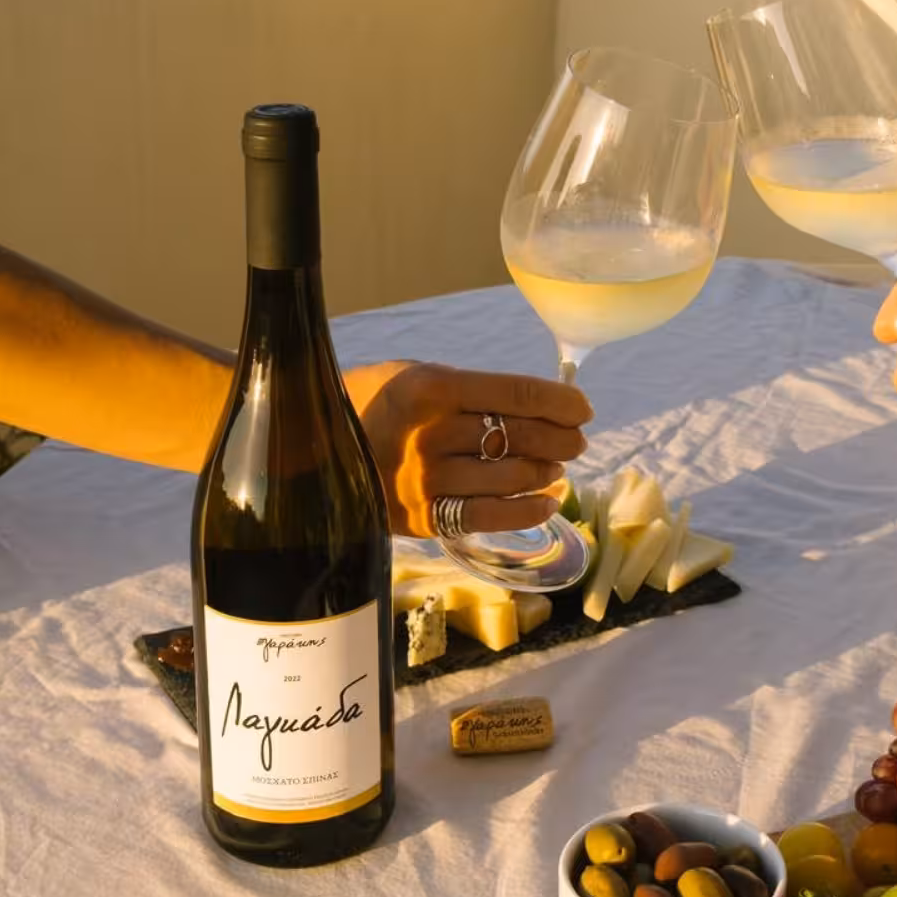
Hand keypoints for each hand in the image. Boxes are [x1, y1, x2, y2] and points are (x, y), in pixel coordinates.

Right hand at [344, 361, 591, 536]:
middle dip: (561, 439)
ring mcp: (426, 480)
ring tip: (555, 468)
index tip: (582, 409)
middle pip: (520, 436)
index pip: (516, 394)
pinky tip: (546, 500)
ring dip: (546, 472)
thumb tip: (541, 405)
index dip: (560, 403)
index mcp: (431, 388)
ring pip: (511, 476)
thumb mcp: (417, 379)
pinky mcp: (423, 517)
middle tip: (575, 441)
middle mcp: (430, 433)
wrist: (313, 452)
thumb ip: (473, 392)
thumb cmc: (377, 405)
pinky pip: (490, 516)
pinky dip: (528, 509)